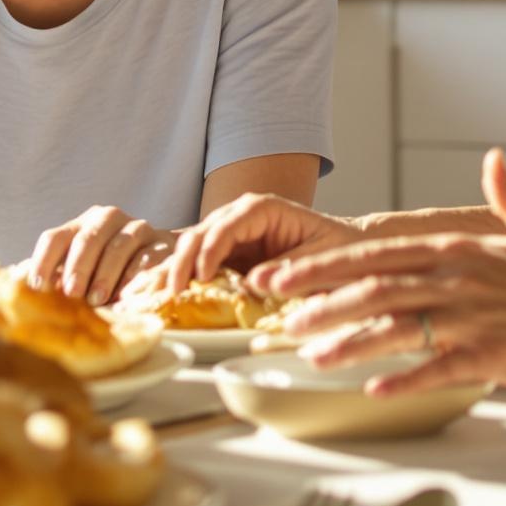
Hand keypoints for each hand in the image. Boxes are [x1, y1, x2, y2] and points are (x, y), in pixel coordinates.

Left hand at [27, 205, 173, 306]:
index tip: (37, 287)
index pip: (55, 238)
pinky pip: (149, 257)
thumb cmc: (108, 268)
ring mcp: (137, 227)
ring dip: (106, 274)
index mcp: (80, 225)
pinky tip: (127, 295)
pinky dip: (137, 276)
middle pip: (88, 238)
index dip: (44, 261)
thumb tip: (16, 289)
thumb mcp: (80, 269)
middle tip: (72, 293)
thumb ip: (54, 276)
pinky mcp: (163, 242)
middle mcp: (107, 219)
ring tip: (98, 299)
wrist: (159, 256)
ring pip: (119, 246)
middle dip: (78, 267)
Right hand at [165, 192, 365, 295]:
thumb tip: (253, 283)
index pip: (228, 224)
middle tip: (173, 291)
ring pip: (193, 246)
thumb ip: (290, 268)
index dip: (211, 249)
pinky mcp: (228, 256)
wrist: (345, 250)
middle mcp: (241, 217)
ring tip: (160, 296)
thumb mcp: (322, 258)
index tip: (202, 277)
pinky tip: (163, 294)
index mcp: (264, 209)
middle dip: (184, 260)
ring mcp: (231, 235)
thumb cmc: (339, 249)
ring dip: (176, 269)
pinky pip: (199, 263)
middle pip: (202, 232)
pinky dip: (183, 277)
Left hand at [264, 150, 505, 397]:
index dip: (325, 266)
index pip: (378, 253)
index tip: (284, 279)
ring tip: (311, 356)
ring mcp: (474, 317)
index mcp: (460, 250)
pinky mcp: (493, 355)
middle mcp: (459, 278)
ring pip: (396, 325)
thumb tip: (493, 158)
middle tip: (277, 319)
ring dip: (349, 342)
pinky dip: (404, 379)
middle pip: (373, 286)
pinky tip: (373, 392)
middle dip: (319, 302)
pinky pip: (438, 368)